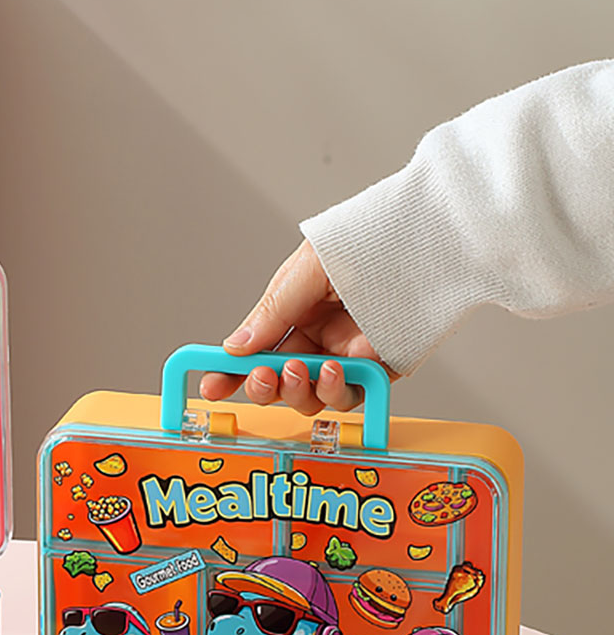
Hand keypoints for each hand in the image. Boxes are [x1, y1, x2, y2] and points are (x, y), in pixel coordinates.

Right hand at [201, 240, 395, 413]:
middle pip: (280, 381)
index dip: (231, 371)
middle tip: (261, 376)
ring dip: (296, 391)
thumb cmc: (368, 240)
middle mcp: (320, 337)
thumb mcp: (304, 271)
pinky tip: (330, 370)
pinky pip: (352, 395)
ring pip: (311, 395)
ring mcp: (348, 355)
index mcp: (296, 311)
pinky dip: (334, 391)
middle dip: (263, 385)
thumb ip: (271, 313)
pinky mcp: (379, 368)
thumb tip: (235, 346)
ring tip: (296, 370)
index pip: (256, 350)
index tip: (211, 385)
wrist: (422, 239)